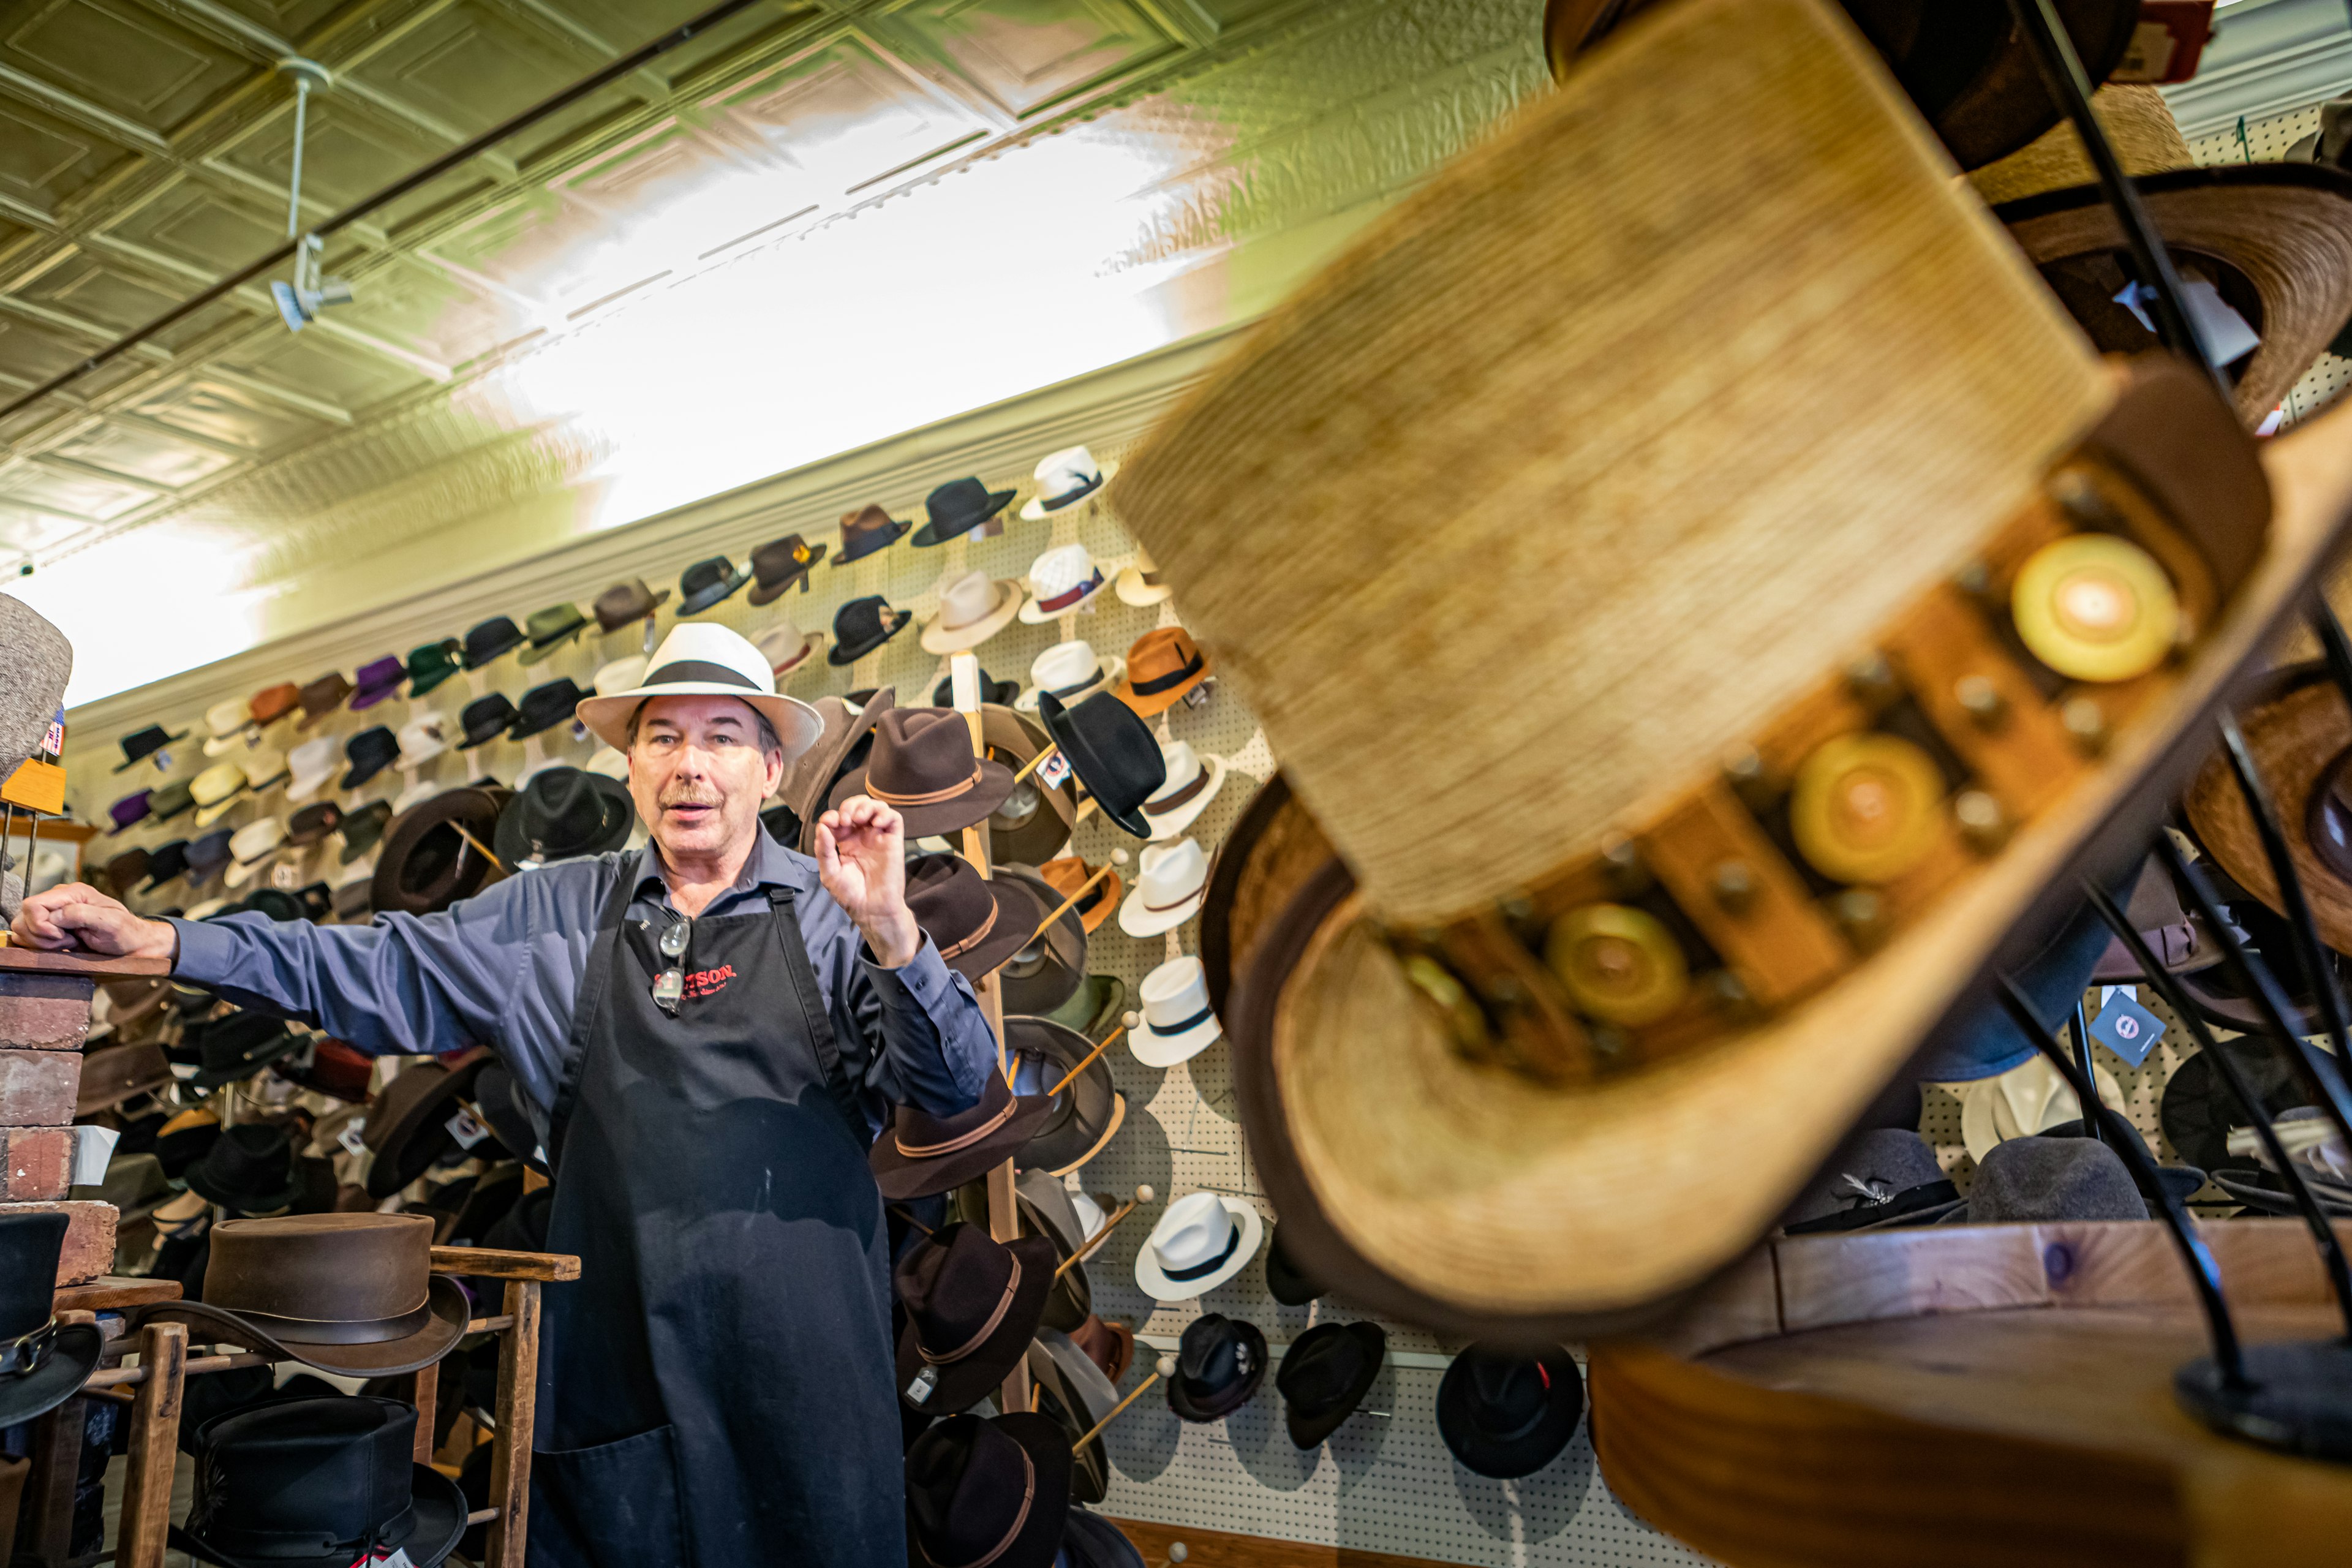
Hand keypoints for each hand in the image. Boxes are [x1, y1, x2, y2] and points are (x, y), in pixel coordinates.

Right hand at [12, 883, 177, 961]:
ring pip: (22, 928)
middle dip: (42, 936)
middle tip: (67, 941)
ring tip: (67, 943)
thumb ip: (83, 914)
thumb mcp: (111, 922)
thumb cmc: (125, 932)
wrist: (132, 943)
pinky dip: (41, 946)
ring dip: (42, 942)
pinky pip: (28, 937)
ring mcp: (52, 913)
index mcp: (72, 893)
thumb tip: (56, 915)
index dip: (42, 925)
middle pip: (23, 918)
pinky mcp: (50, 926)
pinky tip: (63, 946)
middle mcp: (59, 899)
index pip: (32, 904)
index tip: (63, 936)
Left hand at [815, 796, 920, 967]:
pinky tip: (875, 823)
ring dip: (865, 806)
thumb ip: (824, 850)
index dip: (833, 815)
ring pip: (876, 806)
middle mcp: (862, 836)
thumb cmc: (850, 894)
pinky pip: (893, 818)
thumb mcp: (830, 873)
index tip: (830, 824)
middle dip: (849, 806)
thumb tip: (822, 826)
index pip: (838, 818)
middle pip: (857, 806)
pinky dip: (885, 813)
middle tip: (845, 820)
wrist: (872, 909)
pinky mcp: (894, 840)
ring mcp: (879, 837)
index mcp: (845, 841)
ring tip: (858, 819)